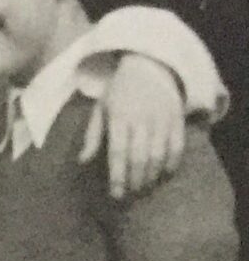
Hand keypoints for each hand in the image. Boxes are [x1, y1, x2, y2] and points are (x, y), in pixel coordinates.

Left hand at [83, 55, 185, 201]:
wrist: (149, 65)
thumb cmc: (119, 92)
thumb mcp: (100, 109)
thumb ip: (92, 136)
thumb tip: (82, 161)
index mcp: (119, 118)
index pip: (118, 153)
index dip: (118, 176)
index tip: (116, 195)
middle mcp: (142, 120)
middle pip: (139, 158)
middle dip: (135, 180)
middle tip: (131, 194)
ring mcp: (162, 119)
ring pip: (159, 154)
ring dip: (152, 175)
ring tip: (144, 187)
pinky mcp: (178, 118)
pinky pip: (178, 145)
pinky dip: (172, 162)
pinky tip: (165, 174)